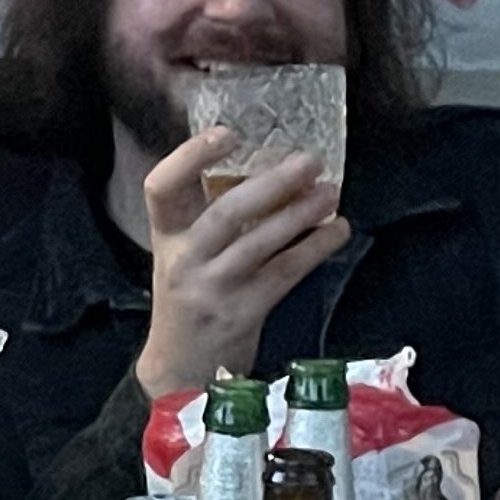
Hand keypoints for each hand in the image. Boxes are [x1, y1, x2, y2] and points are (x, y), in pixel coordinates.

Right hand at [130, 131, 348, 398]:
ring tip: (330, 192)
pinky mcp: (243, 312)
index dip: (189, 156)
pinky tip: (338, 230)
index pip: (160, 187)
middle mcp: (184, 259)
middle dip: (271, 184)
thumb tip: (270, 169)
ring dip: (300, 214)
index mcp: (166, 236)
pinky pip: (285, 273)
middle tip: (309, 161)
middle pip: (224, 213)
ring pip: (260, 244)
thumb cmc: (192, 296)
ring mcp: (213, 287)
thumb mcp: (186, 253)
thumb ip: (212, 216)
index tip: (226, 132)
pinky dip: (315, 248)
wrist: (182, 366)